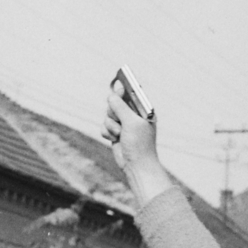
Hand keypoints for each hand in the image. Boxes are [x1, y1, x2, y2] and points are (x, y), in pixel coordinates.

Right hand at [103, 82, 176, 205]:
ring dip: (111, 125)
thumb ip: (121, 107)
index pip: (132, 93)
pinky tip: (115, 139)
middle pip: (115, 103)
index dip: (124, 88)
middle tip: (119, 119)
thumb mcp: (131, 122)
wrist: (136, 165)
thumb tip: (111, 95)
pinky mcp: (115, 133)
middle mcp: (133, 115)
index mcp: (143, 110)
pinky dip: (107, 133)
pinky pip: (104, 126)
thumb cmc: (140, 143)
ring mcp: (124, 124)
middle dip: (114, 112)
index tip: (119, 82)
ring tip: (119, 134)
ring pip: (107, 116)